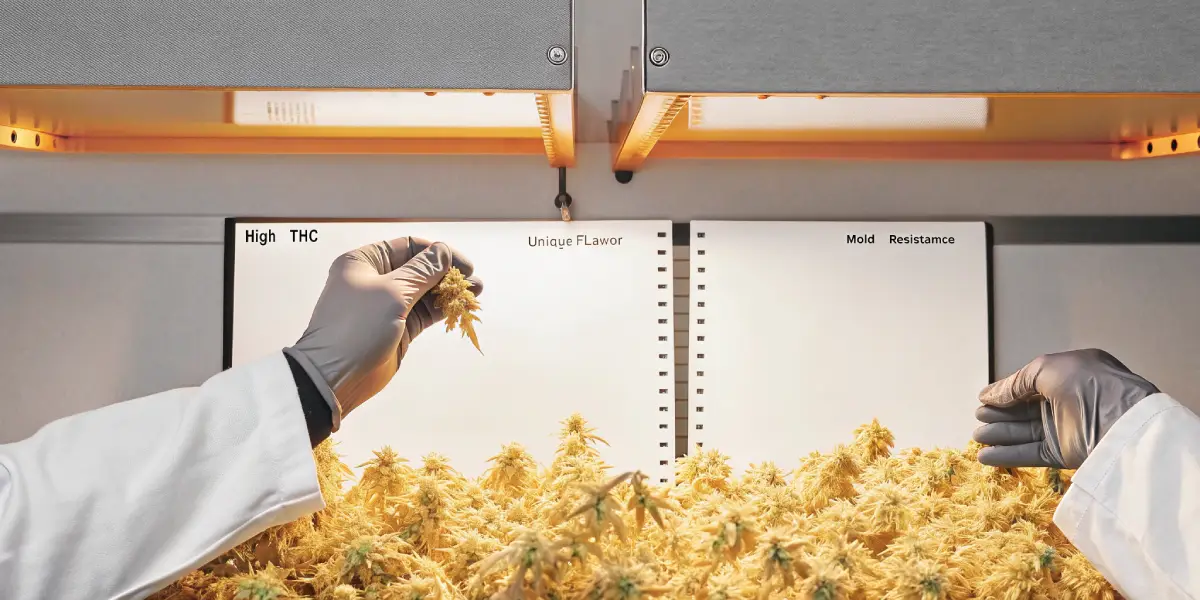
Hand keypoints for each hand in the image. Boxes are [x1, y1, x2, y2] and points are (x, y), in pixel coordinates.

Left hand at [283, 237, 481, 429]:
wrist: (336, 376)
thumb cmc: (358, 326)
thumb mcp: (392, 292)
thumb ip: (422, 271)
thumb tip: (443, 251)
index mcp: (364, 262)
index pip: (407, 246)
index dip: (436, 252)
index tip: (461, 263)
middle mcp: (375, 280)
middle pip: (419, 268)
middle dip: (447, 272)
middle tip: (472, 280)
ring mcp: (388, 305)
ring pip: (425, 291)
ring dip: (449, 291)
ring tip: (475, 292)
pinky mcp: (398, 327)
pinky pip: (424, 312)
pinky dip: (443, 308)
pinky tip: (462, 306)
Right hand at [972, 348, 1158, 468]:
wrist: (1120, 419)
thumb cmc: (1087, 383)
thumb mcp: (1046, 368)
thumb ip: (1015, 383)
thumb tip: (988, 396)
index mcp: (1067, 375)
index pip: (1029, 385)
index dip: (1005, 393)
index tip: (983, 401)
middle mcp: (1066, 401)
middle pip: (1024, 410)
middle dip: (999, 414)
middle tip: (978, 418)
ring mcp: (1066, 428)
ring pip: (1025, 432)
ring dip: (1000, 435)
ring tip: (977, 437)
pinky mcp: (1065, 453)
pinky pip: (1031, 453)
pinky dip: (1009, 455)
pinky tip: (986, 456)